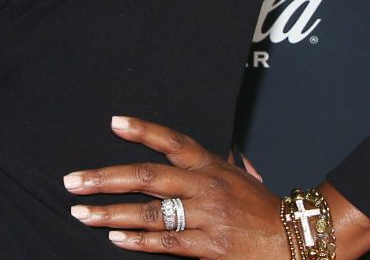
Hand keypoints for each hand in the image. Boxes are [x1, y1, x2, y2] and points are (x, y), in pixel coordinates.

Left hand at [64, 116, 287, 256]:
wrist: (296, 239)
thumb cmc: (261, 207)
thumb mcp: (237, 176)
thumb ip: (208, 164)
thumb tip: (181, 149)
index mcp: (210, 166)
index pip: (172, 141)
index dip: (142, 130)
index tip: (113, 123)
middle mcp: (206, 187)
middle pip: (147, 177)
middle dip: (104, 179)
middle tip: (73, 181)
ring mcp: (207, 217)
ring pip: (150, 213)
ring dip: (110, 213)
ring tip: (81, 213)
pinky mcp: (209, 247)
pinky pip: (166, 242)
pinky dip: (137, 241)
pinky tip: (114, 237)